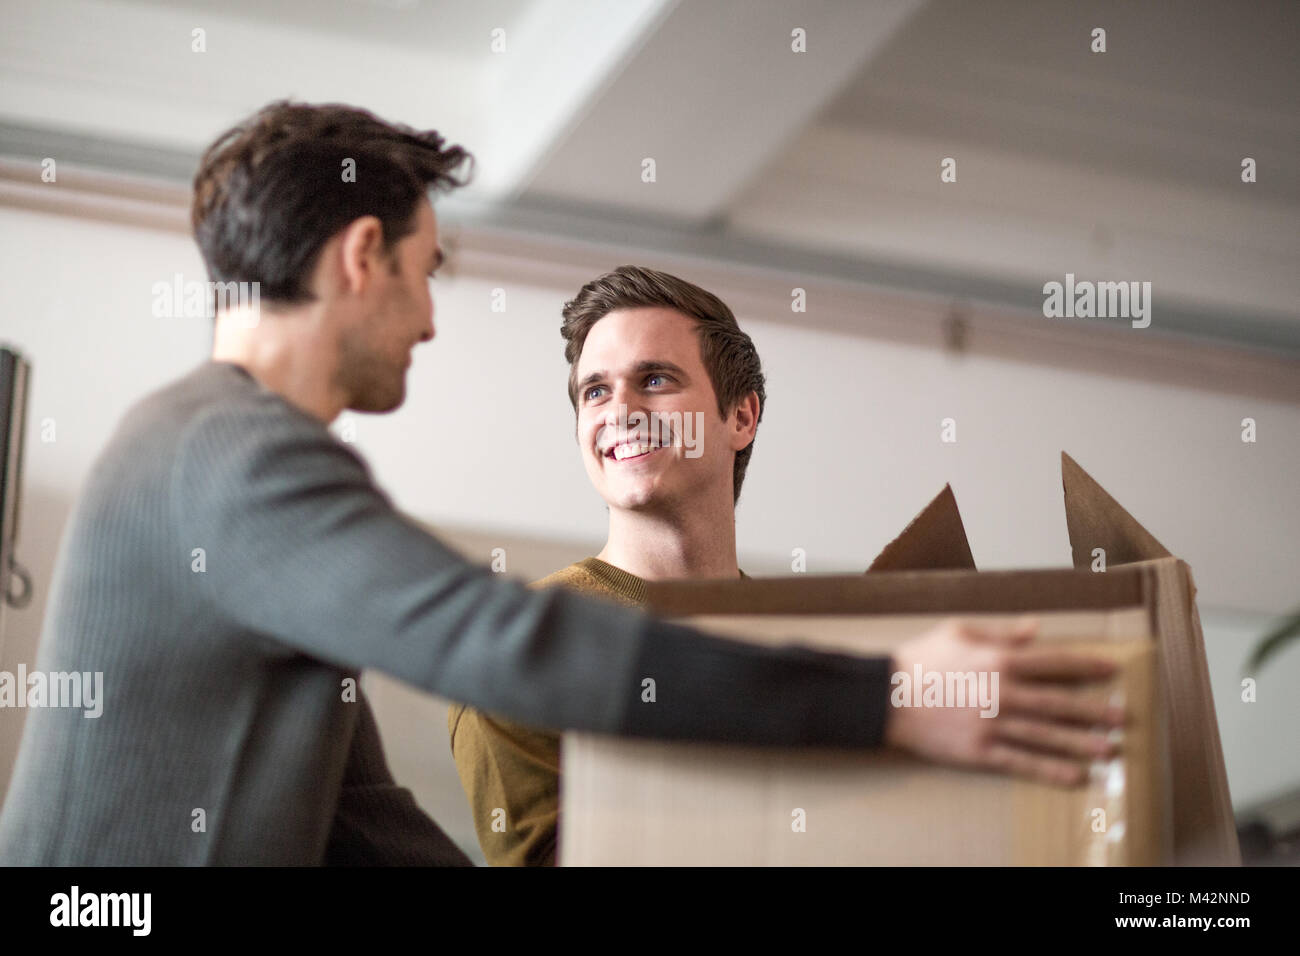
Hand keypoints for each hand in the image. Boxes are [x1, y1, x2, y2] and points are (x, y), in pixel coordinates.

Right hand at [882, 616, 1124, 785]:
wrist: (885, 695)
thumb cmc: (920, 658)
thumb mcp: (959, 630)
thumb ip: (1002, 631)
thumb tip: (1037, 628)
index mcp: (999, 659)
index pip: (1055, 662)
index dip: (1087, 666)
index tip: (1112, 671)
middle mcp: (1003, 693)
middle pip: (1058, 703)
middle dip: (1093, 711)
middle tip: (1121, 719)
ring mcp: (992, 725)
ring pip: (1046, 736)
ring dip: (1081, 743)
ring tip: (1109, 751)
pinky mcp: (979, 751)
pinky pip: (1021, 763)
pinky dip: (1050, 770)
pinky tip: (1074, 776)